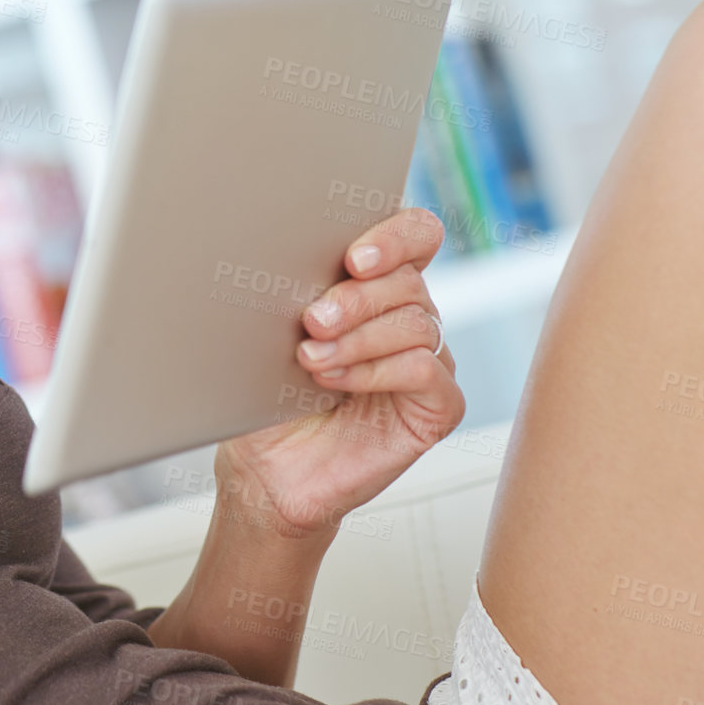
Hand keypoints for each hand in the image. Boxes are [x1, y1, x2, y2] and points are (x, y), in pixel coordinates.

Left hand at [216, 208, 462, 540]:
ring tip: (311, 360)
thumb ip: (294, 291)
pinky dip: (377, 371)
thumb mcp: (269, 334)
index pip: (416, 235)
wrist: (266, 468)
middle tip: (311, 321)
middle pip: (409, 281)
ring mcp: (428, 362)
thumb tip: (286, 253)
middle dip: (356, 298)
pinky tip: (335, 382)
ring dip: (358, 339)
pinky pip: (426, 370)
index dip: (396, 237)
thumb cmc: (267, 399)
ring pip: (417, 324)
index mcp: (375, 287)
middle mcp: (408, 319)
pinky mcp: (437, 407)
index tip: (353, 257)